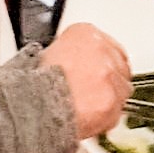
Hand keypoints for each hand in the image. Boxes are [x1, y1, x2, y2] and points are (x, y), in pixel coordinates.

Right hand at [43, 21, 131, 138]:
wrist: (32, 105)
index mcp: (85, 34)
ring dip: (108, 99)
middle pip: (119, 66)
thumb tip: (76, 64)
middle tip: (91, 92)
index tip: (98, 72)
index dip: (103, 63)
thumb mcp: (47, 53)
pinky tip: (88, 118)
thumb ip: (71, 54)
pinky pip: (116, 112)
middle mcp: (102, 51)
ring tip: (86, 107)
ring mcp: (110, 76)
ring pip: (121, 90)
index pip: (108, 45)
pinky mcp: (112, 101)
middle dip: (108, 80)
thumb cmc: (33, 83)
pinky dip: (105, 118)